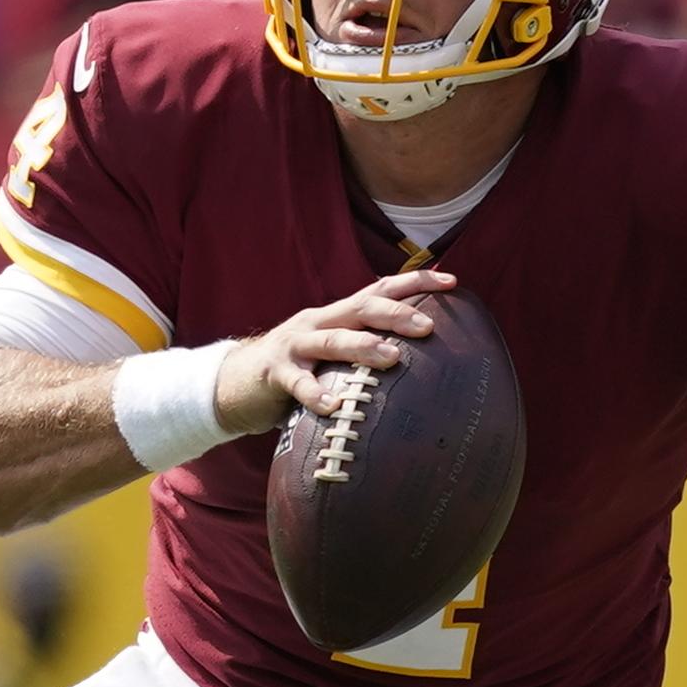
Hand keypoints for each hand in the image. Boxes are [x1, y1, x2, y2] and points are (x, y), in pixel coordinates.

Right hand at [217, 271, 455, 434]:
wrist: (235, 382)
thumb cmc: (297, 370)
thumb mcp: (331, 352)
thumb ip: (364, 351)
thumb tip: (419, 360)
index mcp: (337, 314)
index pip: (380, 290)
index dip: (415, 281)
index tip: (452, 280)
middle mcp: (318, 321)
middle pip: (361, 308)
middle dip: (396, 314)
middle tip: (428, 326)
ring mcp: (295, 344)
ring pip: (333, 340)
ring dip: (363, 347)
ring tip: (392, 358)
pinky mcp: (274, 373)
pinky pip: (297, 383)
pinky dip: (316, 394)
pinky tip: (333, 406)